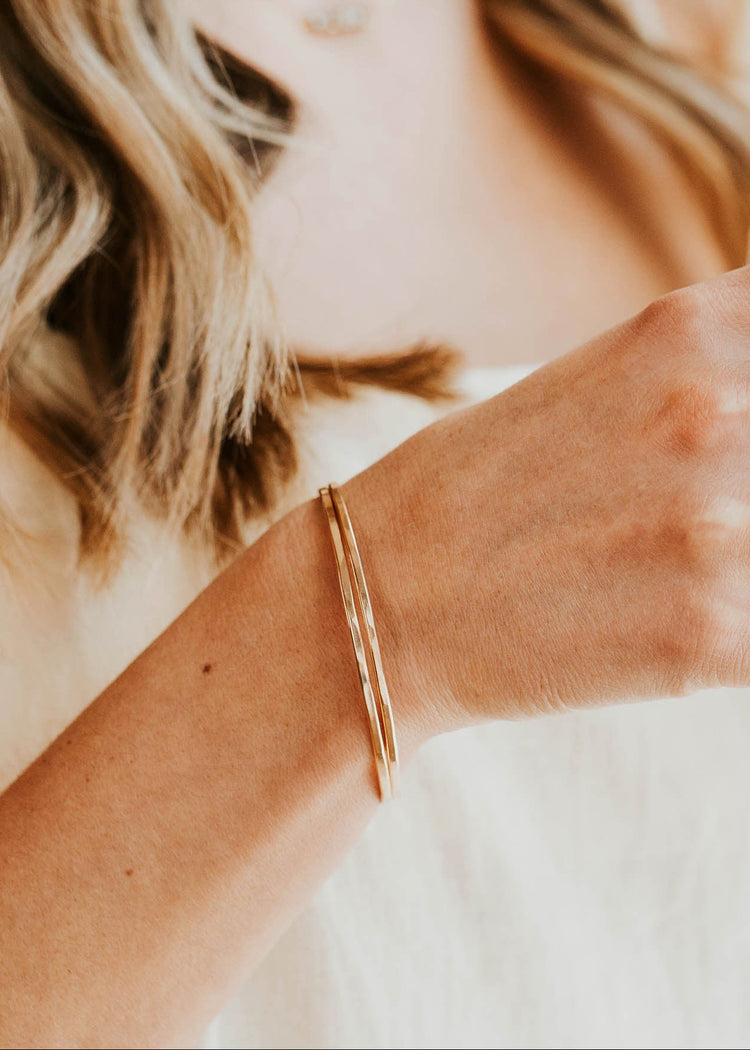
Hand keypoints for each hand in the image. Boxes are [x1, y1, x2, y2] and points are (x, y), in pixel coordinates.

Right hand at [344, 267, 749, 735]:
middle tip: (712, 511)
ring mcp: (718, 529)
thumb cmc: (471, 489)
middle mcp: (714, 414)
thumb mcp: (595, 382)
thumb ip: (707, 373)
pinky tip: (701, 623)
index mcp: (686, 334)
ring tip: (678, 564)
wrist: (376, 601)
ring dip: (747, 559)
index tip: (745, 440)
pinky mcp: (711, 639)